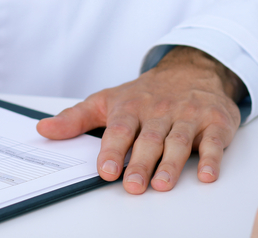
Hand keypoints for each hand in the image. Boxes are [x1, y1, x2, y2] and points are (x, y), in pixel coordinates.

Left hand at [37, 46, 243, 193]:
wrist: (192, 71)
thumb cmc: (145, 94)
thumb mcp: (106, 101)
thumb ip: (75, 119)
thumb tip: (43, 129)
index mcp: (131, 107)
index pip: (119, 130)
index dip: (112, 150)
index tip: (105, 170)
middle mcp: (159, 111)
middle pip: (148, 139)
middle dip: (140, 162)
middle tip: (133, 185)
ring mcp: (187, 116)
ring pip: (178, 141)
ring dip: (171, 164)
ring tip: (162, 184)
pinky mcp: (214, 122)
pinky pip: (214, 141)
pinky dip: (212, 158)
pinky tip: (207, 174)